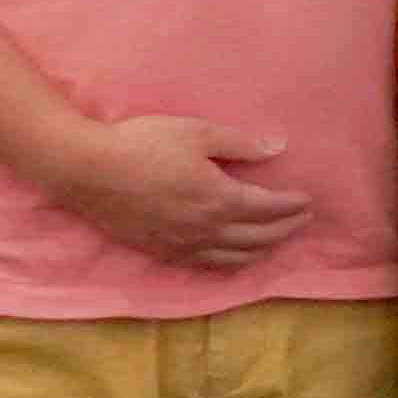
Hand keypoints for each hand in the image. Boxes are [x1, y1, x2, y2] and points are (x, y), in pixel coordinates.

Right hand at [37, 111, 306, 273]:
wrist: (88, 171)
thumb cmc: (143, 144)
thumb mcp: (196, 133)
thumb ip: (240, 144)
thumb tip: (279, 147)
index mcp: (220, 198)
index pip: (269, 208)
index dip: (292, 206)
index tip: (308, 200)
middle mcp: (207, 230)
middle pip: (259, 237)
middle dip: (286, 229)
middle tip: (302, 220)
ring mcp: (184, 246)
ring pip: (236, 257)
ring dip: (262, 250)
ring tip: (276, 240)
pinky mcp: (163, 252)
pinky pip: (208, 265)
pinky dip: (231, 263)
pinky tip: (234, 257)